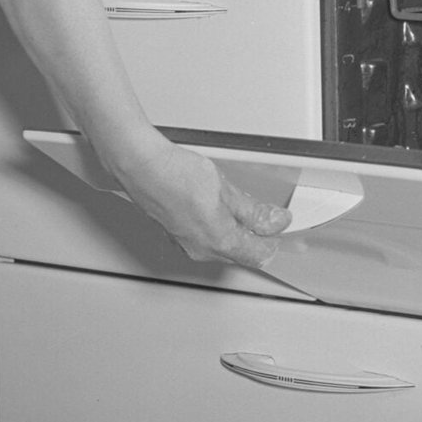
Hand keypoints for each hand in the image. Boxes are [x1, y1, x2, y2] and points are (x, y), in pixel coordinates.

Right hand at [112, 133, 290, 267]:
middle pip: (240, 253)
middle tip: (264, 213)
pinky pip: (203, 239)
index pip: (259, 254)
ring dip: (234, 230)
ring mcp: (184, 244)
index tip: (279, 224)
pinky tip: (212, 206)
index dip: (274, 239)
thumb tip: (274, 221)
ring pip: (221, 246)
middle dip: (255, 235)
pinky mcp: (174, 234)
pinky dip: (214, 227)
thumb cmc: (176, 174)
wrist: (141, 166)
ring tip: (236, 203)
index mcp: (219, 241)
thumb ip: (254, 211)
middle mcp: (201, 250)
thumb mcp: (226, 189)